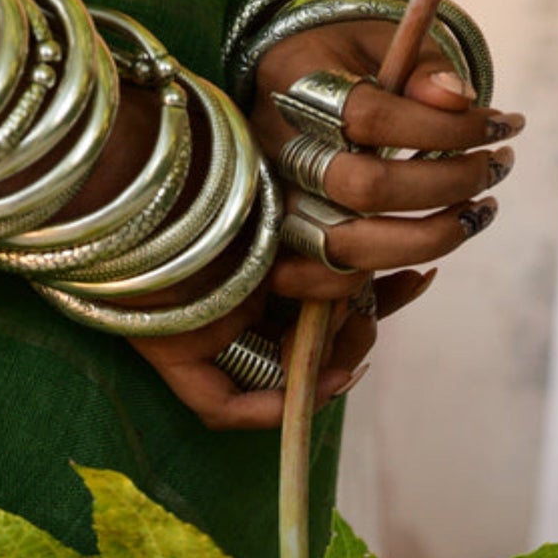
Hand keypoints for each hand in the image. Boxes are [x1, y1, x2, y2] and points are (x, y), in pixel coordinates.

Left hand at [48, 80, 432, 429]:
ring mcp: (205, 327)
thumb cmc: (213, 148)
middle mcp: (238, 292)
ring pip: (279, 374)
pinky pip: (220, 406)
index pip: (328, 292)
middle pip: (311, 338)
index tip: (416, 277)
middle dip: (358, 331)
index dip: (375, 295)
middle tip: (387, 306)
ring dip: (327, 364)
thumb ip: (342, 194)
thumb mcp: (295, 171)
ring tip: (354, 341)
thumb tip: (398, 212)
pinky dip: (268, 408)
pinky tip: (314, 386)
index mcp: (268, 249)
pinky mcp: (172, 355)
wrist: (141, 160)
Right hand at [249, 18, 525, 301]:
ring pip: (349, 246)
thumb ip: (421, 65)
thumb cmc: (347, 60)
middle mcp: (278, 153)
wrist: (286, 85)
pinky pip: (326, 284)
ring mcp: (277, 204)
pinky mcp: (283, 245)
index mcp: (297, 88)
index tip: (499, 124)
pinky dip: (382, 283)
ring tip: (479, 212)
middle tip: (497, 167)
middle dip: (446, 184)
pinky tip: (429, 253)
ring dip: (429, 239)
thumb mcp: (383, 40)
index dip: (443, 129)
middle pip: (364, 189)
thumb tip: (458, 100)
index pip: (371, 118)